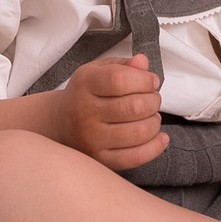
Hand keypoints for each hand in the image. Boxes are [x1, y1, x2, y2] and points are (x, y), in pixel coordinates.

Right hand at [52, 54, 165, 170]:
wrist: (60, 123)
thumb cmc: (86, 94)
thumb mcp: (99, 71)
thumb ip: (124, 66)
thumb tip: (142, 62)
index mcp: (85, 84)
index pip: (119, 80)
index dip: (144, 80)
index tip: (152, 81)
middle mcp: (85, 112)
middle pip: (134, 107)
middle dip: (153, 101)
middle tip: (152, 99)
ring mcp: (92, 138)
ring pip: (139, 132)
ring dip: (154, 122)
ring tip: (151, 116)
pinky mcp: (100, 159)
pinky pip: (135, 157)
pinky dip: (155, 147)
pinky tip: (160, 137)